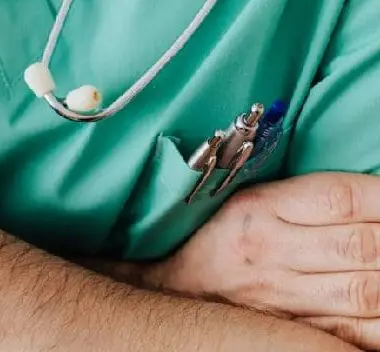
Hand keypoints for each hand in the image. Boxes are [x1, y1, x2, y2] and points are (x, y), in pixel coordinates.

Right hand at [146, 172, 379, 349]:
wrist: (172, 289)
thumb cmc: (220, 238)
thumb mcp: (251, 201)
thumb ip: (309, 199)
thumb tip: (376, 199)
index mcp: (260, 208)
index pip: (340, 197)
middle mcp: (270, 251)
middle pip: (362, 245)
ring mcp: (281, 297)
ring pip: (366, 292)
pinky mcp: (292, 331)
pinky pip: (354, 333)